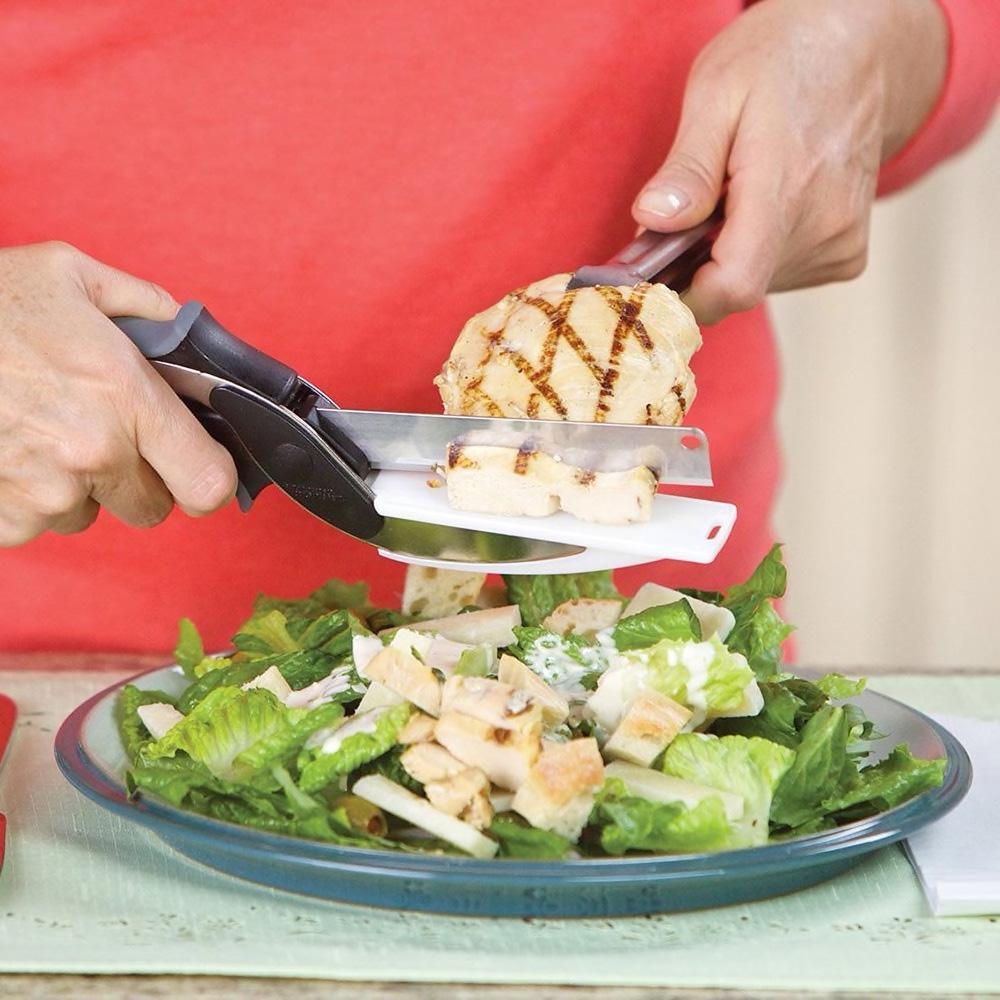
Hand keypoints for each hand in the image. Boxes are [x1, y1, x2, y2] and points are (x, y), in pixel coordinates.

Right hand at [0, 242, 236, 545]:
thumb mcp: (72, 274)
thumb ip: (146, 306)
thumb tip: (185, 330)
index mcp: (126, 398)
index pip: (208, 483)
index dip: (208, 480)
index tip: (196, 468)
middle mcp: (93, 453)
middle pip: (152, 507)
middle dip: (137, 479)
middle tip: (104, 436)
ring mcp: (44, 493)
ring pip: (88, 515)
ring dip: (76, 487)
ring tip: (39, 432)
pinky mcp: (2, 519)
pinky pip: (35, 526)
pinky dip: (25, 501)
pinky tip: (7, 452)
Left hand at [633, 0, 947, 324]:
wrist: (859, 50)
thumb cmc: (781, 61)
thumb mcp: (717, 93)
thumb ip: (688, 168)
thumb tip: (654, 219)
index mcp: (786, 187)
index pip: (732, 286)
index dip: (681, 296)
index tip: (650, 277)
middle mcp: (824, 226)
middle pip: (735, 289)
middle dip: (694, 265)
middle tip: (685, 213)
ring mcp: (841, 244)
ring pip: (755, 285)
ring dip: (726, 256)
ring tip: (730, 197)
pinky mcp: (847, 254)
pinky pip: (782, 276)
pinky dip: (756, 254)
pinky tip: (762, 207)